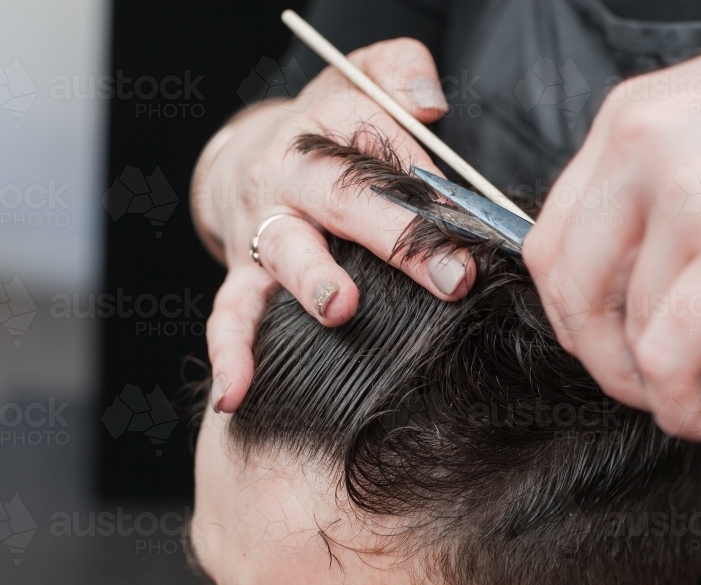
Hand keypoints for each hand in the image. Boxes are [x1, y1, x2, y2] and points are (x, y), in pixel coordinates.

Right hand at [191, 38, 474, 411]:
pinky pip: (228, 314)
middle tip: (450, 278)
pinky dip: (228, 354)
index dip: (426, 180)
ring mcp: (263, 230)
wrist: (256, 158)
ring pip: (283, 251)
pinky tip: (234, 394)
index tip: (473, 219)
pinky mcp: (241, 275)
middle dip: (397, 238)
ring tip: (340, 309)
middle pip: (342, 199)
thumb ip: (398, 73)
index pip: (380, 145)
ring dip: (312, 281)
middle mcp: (291, 178)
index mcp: (328, 131)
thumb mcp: (361, 82)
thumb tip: (430, 102)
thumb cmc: (330, 130)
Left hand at [523, 0, 700, 441]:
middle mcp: (640, 152)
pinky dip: (691, 408)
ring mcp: (688, 199)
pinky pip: (673, 360)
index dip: (583, 320)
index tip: (624, 349)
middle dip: (614, 367)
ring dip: (675, 396)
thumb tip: (674, 303)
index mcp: (630, 122)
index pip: (552, 247)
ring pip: (631, 339)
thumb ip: (673, 213)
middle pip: (572, 298)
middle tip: (665, 392)